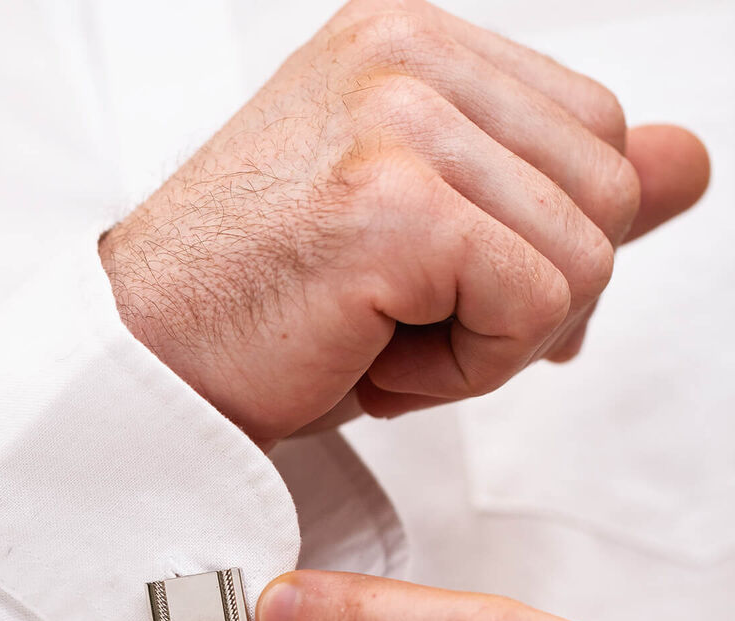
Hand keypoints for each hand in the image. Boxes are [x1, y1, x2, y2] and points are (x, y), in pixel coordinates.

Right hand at [100, 0, 709, 446]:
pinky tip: (378, 365)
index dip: (548, 243)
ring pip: (587, 254)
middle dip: (529, 297)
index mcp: (413, 44)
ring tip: (385, 346)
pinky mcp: (392, 203)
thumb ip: (555, 187)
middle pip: (609, 188)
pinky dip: (469, 369)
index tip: (455, 299)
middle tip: (410, 330)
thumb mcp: (425, 236)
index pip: (594, 135)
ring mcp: (396, 119)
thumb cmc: (263, 309)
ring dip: (496, 340)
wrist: (147, 368)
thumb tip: (692, 160)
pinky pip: (534, 305)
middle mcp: (407, 56)